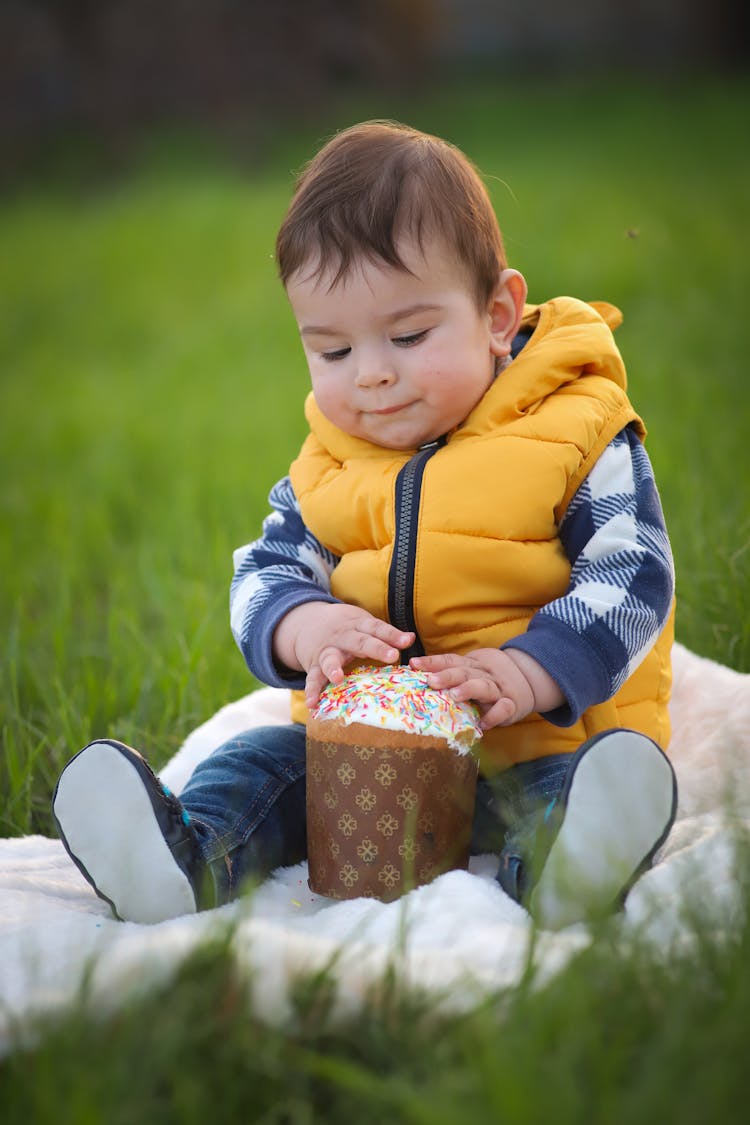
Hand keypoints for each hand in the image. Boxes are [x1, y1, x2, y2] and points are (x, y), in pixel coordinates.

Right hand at [273, 601, 414, 707]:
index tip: (407, 641)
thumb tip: (411, 638)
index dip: (392, 634)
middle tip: (391, 655)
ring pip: (330, 658)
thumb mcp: (364, 625)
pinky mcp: (314, 664)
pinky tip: (313, 703)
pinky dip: (311, 690)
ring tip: (337, 677)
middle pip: (360, 642)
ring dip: (333, 667)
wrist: (310, 622)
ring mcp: (327, 650)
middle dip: (375, 648)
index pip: (377, 627)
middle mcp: (343, 636)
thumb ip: (385, 634)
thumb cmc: (348, 628)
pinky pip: (312, 677)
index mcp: (358, 625)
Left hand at [410, 647, 563, 729]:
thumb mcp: (472, 671)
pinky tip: (483, 723)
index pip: (451, 660)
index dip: (433, 661)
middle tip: (431, 680)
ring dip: (469, 690)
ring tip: (454, 696)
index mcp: (473, 665)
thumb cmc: (489, 679)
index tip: (414, 664)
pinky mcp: (512, 705)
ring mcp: (499, 689)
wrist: (529, 680)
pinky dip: (495, 715)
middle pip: (465, 672)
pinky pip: (504, 708)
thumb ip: (452, 673)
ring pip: (484, 686)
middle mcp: (484, 674)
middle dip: (447, 675)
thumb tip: (418, 677)